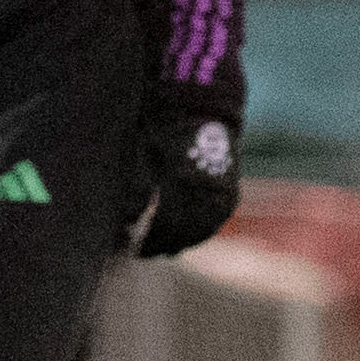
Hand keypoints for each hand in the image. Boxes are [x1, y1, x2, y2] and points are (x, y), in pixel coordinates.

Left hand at [136, 115, 238, 259]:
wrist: (201, 107)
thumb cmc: (163, 127)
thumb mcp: (142, 151)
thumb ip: (135, 186)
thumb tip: (127, 221)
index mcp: (182, 177)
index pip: (166, 223)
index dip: (150, 239)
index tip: (134, 248)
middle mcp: (207, 187)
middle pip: (184, 230)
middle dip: (163, 244)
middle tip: (144, 252)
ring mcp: (223, 190)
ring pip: (203, 229)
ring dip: (182, 242)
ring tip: (163, 250)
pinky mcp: (232, 190)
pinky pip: (217, 221)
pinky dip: (201, 233)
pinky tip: (186, 239)